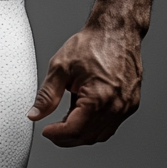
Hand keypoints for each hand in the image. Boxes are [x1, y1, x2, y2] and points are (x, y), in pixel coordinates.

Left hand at [28, 25, 141, 145]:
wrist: (116, 30)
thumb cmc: (93, 43)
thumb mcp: (61, 66)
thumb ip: (47, 94)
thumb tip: (35, 113)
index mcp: (99, 98)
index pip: (75, 130)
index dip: (57, 135)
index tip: (46, 131)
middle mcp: (116, 107)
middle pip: (88, 136)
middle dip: (67, 137)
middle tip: (53, 129)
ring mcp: (126, 107)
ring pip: (101, 134)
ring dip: (82, 133)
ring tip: (66, 121)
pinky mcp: (131, 104)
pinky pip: (111, 125)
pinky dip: (95, 125)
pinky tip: (83, 114)